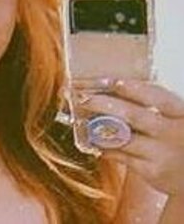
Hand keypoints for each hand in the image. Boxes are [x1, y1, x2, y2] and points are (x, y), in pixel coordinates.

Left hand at [79, 79, 183, 196]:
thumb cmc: (179, 140)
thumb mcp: (176, 119)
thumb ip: (155, 106)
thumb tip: (116, 85)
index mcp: (181, 113)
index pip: (158, 97)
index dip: (134, 88)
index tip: (113, 81)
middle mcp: (173, 133)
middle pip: (134, 115)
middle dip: (104, 104)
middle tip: (83, 98)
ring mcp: (162, 153)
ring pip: (123, 138)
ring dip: (99, 129)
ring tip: (81, 119)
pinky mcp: (153, 171)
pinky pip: (122, 156)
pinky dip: (106, 148)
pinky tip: (95, 143)